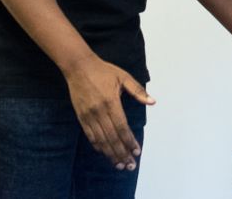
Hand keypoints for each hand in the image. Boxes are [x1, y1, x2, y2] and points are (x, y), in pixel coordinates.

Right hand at [64, 55, 155, 169]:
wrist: (79, 67)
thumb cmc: (104, 71)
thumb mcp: (124, 77)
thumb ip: (138, 91)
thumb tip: (152, 101)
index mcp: (111, 102)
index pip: (122, 127)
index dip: (129, 141)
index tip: (136, 151)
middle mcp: (99, 111)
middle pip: (112, 137)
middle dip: (122, 153)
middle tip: (130, 165)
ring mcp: (88, 116)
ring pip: (101, 140)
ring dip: (110, 153)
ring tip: (119, 164)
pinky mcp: (81, 117)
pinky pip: (90, 136)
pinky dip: (98, 146)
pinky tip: (105, 153)